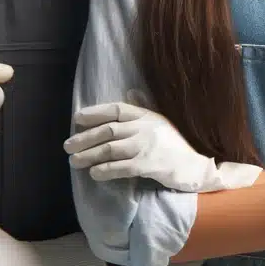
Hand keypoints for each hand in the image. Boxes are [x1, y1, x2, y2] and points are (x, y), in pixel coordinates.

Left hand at [66, 101, 261, 191]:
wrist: (197, 167)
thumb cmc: (176, 146)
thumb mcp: (161, 123)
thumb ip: (144, 109)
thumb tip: (130, 91)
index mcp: (148, 116)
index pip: (117, 109)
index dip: (95, 112)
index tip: (77, 117)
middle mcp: (146, 128)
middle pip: (108, 130)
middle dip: (84, 137)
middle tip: (67, 146)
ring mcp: (147, 146)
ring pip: (110, 148)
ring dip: (89, 155)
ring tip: (75, 161)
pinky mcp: (150, 165)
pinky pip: (121, 167)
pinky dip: (105, 170)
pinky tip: (94, 173)